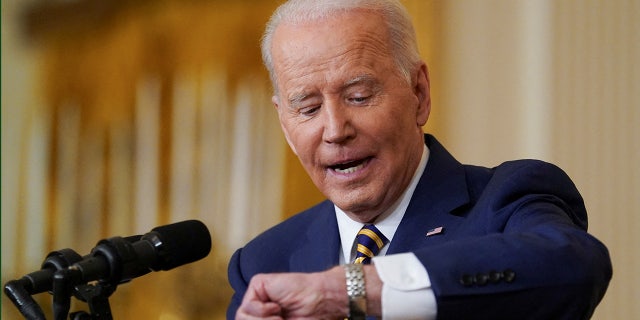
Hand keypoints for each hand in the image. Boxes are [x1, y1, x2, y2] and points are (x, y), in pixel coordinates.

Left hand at [236, 265, 382, 318]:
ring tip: (279, 316)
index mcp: (263, 317)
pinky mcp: (258, 283)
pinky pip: (248, 305)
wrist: (321, 302)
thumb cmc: (308, 317)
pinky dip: (264, 310)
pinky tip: (277, 306)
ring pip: (242, 316)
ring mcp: (257, 294)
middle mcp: (258, 307)